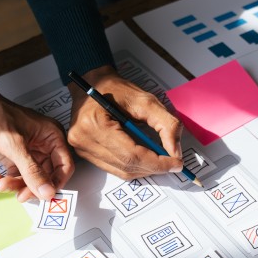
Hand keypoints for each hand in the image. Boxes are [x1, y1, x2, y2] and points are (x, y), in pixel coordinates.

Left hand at [0, 90, 74, 202]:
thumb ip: (32, 171)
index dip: (56, 182)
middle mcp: (44, 145)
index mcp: (52, 136)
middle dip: (31, 186)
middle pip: (46, 175)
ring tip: (2, 184)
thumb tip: (47, 191)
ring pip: (30, 178)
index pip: (64, 166)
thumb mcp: (14, 146)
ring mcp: (30, 151)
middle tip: (21, 195)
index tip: (44, 195)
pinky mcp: (16, 156)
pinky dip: (7, 180)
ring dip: (16, 184)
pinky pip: (17, 175)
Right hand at [67, 66, 183, 178]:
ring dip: (145, 169)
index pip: (131, 154)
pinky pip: (115, 169)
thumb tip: (175, 151)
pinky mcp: (85, 154)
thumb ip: (166, 124)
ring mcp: (82, 149)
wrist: (94, 85)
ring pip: (122, 172)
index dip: (157, 163)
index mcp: (95, 123)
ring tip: (161, 161)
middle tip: (173, 163)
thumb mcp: (146, 100)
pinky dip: (134, 167)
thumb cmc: (115, 89)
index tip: (176, 163)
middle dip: (154, 167)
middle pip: (127, 166)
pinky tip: (145, 159)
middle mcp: (84, 139)